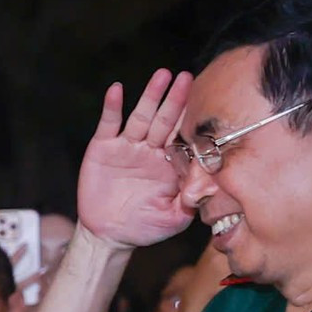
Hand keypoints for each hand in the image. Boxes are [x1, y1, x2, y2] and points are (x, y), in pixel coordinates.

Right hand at [77, 69, 195, 249]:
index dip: (192, 118)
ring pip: (141, 116)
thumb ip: (192, 202)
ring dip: (151, 96)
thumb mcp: (174, 218)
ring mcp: (127, 146)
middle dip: (176, 99)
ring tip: (162, 76)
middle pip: (165, 119)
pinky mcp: (103, 148)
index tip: (207, 99)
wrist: (109, 235)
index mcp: (169, 162)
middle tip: (187, 77)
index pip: (182, 135)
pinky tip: (117, 90)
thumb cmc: (144, 227)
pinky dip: (112, 107)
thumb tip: (209, 186)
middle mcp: (150, 150)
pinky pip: (109, 124)